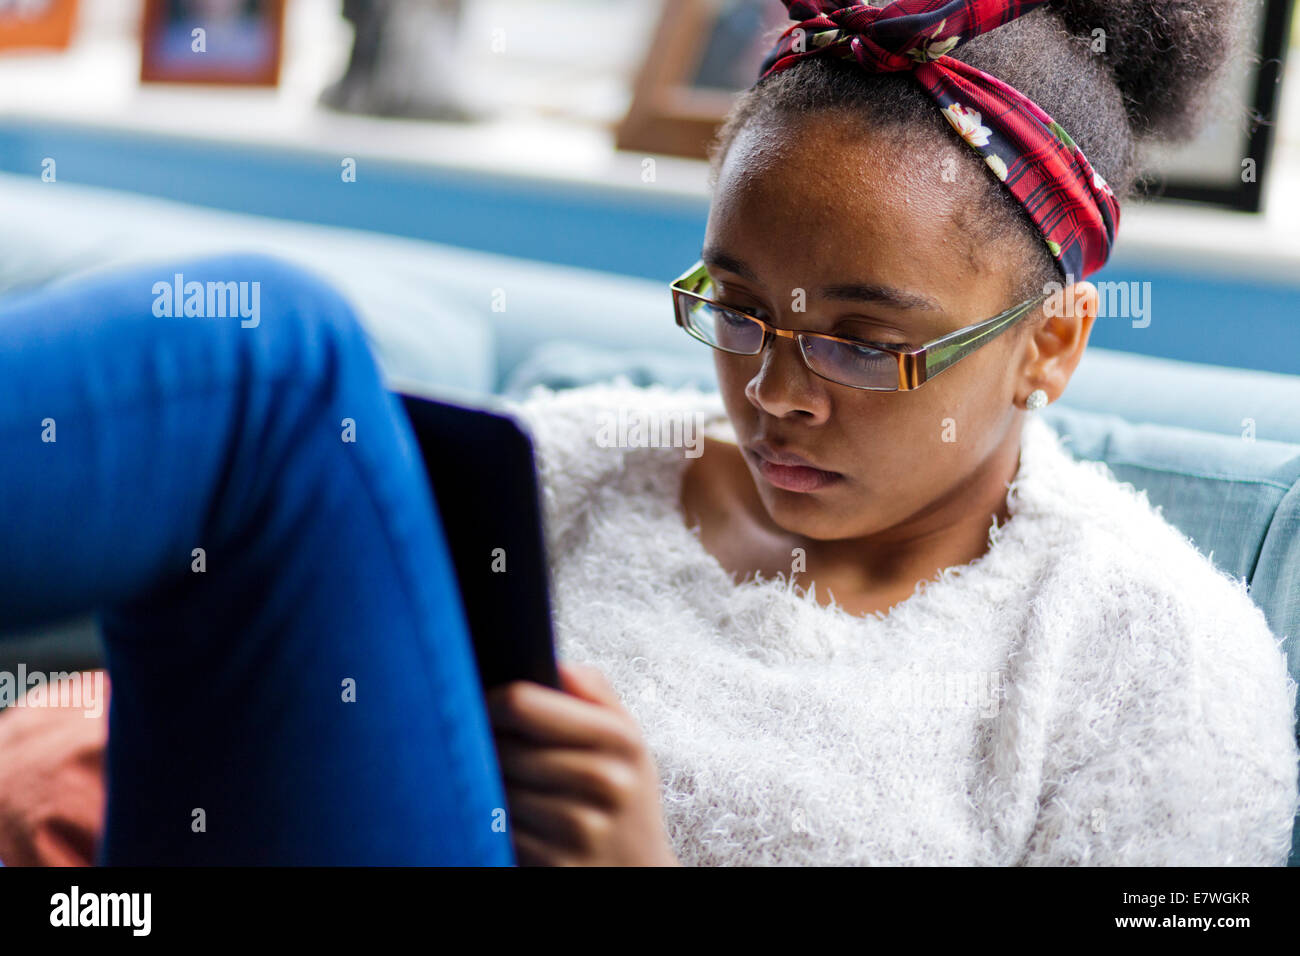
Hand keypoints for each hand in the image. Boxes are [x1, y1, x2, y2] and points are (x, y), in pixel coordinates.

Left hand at [486, 661, 680, 866]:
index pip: (522, 703)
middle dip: (490, 750)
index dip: (490, 702)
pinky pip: (501, 833)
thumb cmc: (625, 797)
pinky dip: (501, 828)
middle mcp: (605, 781)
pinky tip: (524, 825)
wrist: (638, 871)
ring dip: (493, 791)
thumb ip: (595, 693)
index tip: (484, 708)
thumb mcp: (627, 740)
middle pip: (501, 749)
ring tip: (516, 790)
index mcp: (620, 738)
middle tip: (497, 754)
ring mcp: (580, 828)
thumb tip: (557, 665)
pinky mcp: (557, 865)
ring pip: (497, 791)